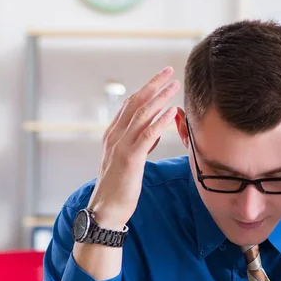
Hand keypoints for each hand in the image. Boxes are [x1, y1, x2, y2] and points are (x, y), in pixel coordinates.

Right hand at [87, 66, 179, 228]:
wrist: (106, 210)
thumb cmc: (120, 188)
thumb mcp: (130, 161)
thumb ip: (140, 143)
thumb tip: (155, 131)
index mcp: (113, 134)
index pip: (130, 104)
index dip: (146, 88)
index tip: (161, 77)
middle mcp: (114, 135)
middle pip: (135, 102)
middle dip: (153, 85)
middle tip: (169, 71)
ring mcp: (120, 146)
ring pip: (141, 114)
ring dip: (159, 97)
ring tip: (174, 85)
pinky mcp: (130, 158)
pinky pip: (147, 135)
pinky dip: (160, 121)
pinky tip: (171, 110)